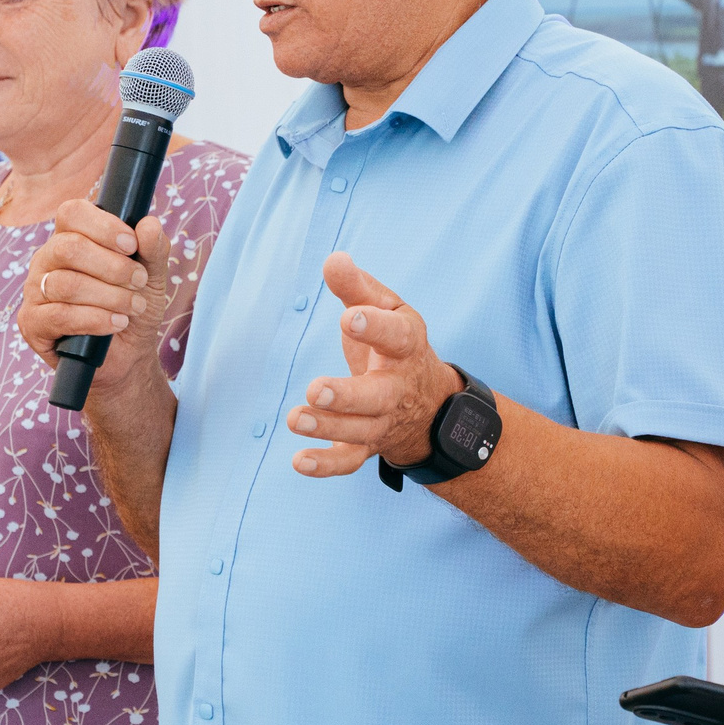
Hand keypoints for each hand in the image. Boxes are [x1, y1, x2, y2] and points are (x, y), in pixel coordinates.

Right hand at [19, 199, 171, 395]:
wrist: (128, 357)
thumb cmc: (134, 309)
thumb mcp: (153, 277)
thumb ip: (153, 250)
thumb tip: (148, 224)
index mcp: (71, 237)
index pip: (72, 213)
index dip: (103, 226)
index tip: (132, 245)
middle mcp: (47, 259)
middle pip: (68, 247)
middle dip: (112, 266)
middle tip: (138, 281)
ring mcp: (35, 290)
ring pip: (66, 284)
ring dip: (109, 296)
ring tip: (133, 308)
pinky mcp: (31, 323)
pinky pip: (59, 315)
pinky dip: (94, 319)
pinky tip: (116, 323)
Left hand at [286, 254, 461, 479]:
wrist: (429, 401)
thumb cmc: (395, 344)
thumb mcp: (388, 309)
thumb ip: (358, 287)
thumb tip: (332, 259)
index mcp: (406, 346)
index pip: (397, 336)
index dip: (376, 327)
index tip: (350, 317)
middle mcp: (398, 387)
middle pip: (377, 396)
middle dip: (347, 396)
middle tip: (315, 389)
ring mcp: (384, 420)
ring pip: (360, 431)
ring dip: (328, 428)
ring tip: (294, 418)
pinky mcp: (368, 445)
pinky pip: (350, 461)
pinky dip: (326, 465)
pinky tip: (298, 461)